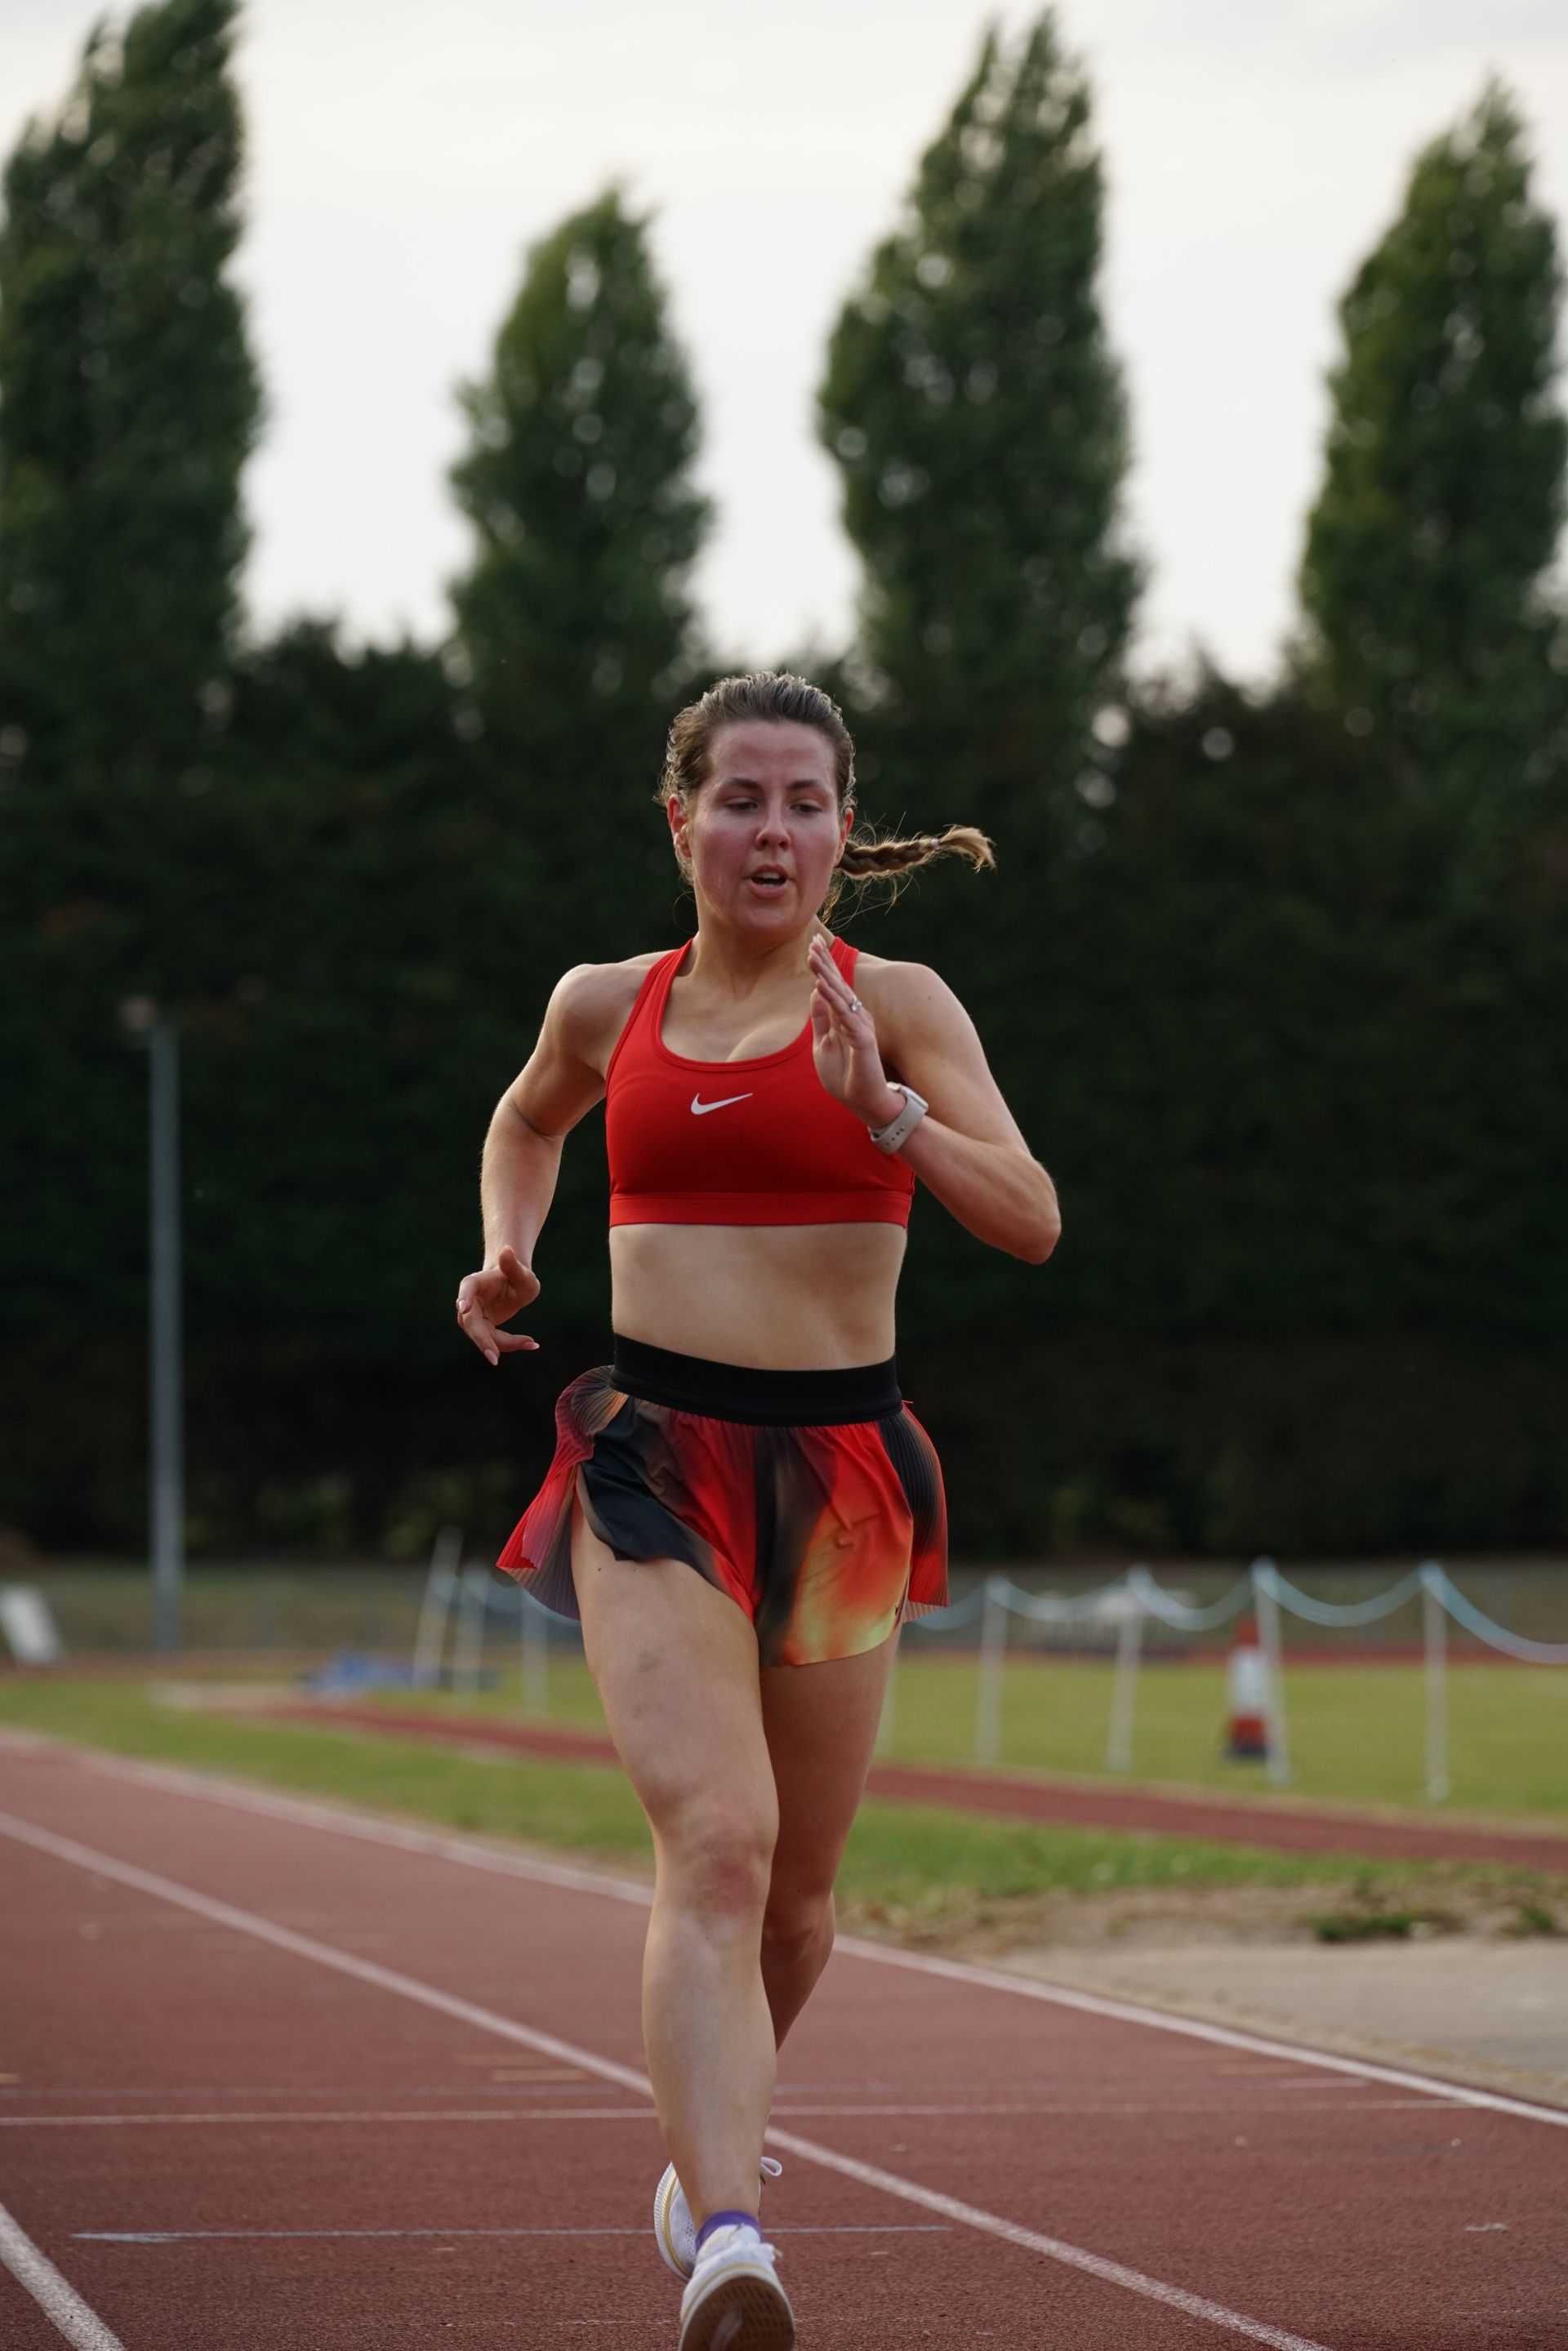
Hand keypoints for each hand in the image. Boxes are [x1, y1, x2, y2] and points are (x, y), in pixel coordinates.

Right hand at [454, 1244, 540, 1366]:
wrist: (512, 1285)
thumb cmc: (518, 1275)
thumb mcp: (523, 1274)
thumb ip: (514, 1266)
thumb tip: (506, 1250)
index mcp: (475, 1283)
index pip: (467, 1289)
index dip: (464, 1298)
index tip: (462, 1309)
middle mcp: (469, 1301)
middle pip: (471, 1323)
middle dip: (482, 1341)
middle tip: (495, 1358)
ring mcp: (472, 1317)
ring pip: (483, 1336)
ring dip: (504, 1344)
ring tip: (530, 1342)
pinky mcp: (481, 1329)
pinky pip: (493, 1342)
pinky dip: (511, 1345)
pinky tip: (531, 1344)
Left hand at [807, 934, 902, 1127]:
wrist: (865, 1103)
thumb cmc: (847, 1077)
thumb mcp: (824, 1045)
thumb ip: (821, 1020)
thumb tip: (814, 992)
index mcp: (845, 1019)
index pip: (832, 987)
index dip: (823, 966)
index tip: (812, 945)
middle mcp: (855, 1017)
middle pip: (837, 984)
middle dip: (824, 962)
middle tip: (813, 939)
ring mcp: (859, 1026)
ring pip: (840, 994)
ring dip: (826, 973)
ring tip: (813, 954)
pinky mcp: (862, 1039)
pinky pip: (844, 1015)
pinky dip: (832, 998)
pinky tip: (821, 984)